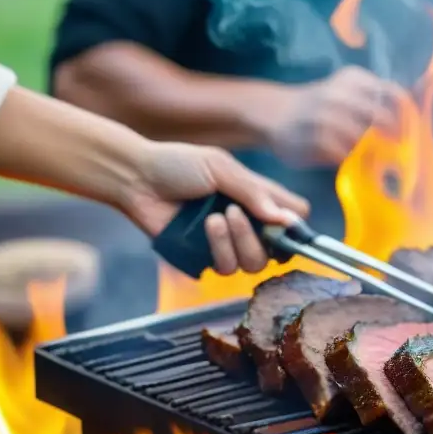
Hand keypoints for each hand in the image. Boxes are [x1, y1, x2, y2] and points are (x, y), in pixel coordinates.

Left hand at [121, 142, 308, 274]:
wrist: (137, 179)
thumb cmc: (178, 165)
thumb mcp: (221, 168)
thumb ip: (255, 192)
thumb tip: (286, 220)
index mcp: (257, 198)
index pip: (294, 216)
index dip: (295, 224)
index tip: (284, 222)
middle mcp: (248, 224)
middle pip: (279, 249)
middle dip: (262, 235)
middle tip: (238, 212)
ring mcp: (228, 243)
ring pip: (254, 263)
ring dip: (239, 241)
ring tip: (217, 217)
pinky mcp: (205, 258)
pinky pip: (226, 268)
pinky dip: (219, 249)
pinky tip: (205, 227)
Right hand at [255, 66, 402, 166]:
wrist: (276, 114)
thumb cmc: (321, 106)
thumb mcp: (347, 91)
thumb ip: (375, 100)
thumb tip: (412, 121)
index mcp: (354, 79)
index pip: (393, 95)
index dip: (406, 116)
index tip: (410, 131)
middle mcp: (339, 93)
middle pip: (382, 118)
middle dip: (393, 136)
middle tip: (396, 150)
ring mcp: (325, 116)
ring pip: (363, 138)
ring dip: (370, 151)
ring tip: (373, 157)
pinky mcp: (315, 140)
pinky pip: (344, 154)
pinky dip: (351, 159)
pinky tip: (351, 161)